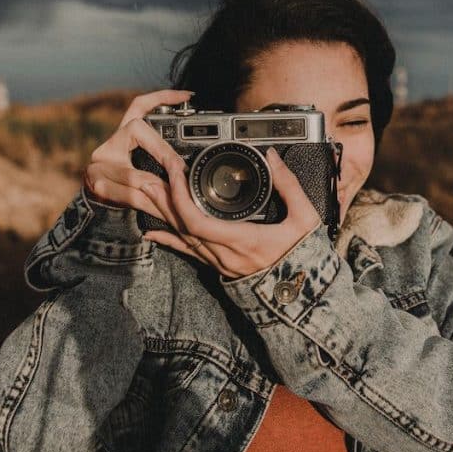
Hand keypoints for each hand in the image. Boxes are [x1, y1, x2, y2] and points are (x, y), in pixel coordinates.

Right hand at [83, 89, 191, 222]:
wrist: (100, 213)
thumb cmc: (131, 190)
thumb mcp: (148, 169)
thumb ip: (163, 160)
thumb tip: (190, 167)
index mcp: (124, 135)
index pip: (139, 106)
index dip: (162, 97)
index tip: (188, 96)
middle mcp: (110, 144)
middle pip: (137, 132)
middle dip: (164, 153)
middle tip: (182, 169)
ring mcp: (99, 163)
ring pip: (135, 174)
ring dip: (161, 190)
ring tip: (180, 199)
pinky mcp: (97, 184)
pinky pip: (130, 196)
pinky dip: (151, 206)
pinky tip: (165, 213)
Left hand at [140, 147, 322, 278]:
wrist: (305, 294)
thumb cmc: (306, 258)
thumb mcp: (305, 218)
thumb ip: (289, 185)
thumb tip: (273, 157)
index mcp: (243, 240)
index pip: (198, 220)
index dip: (181, 196)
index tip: (176, 172)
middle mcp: (226, 254)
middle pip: (183, 226)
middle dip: (163, 200)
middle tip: (146, 177)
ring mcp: (221, 263)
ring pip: (183, 238)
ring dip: (164, 214)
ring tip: (147, 193)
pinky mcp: (220, 267)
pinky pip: (189, 252)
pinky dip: (169, 240)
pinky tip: (153, 232)